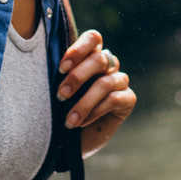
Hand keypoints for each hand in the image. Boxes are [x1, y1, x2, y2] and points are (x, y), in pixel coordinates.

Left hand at [57, 29, 136, 156]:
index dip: (78, 50)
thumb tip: (52, 65)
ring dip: (84, 103)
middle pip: (99, 59)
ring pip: (105, 83)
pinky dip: (95, 111)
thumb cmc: (62, 110)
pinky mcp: (128, 99)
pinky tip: (82, 123)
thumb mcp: (58, 90)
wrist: (72, 141)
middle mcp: (108, 66)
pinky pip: (114, 99)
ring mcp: (120, 81)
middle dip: (77, 77)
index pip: (94, 38)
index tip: (61, 69)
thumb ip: (61, 75)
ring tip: (69, 120)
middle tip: (60, 96)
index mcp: (90, 56)